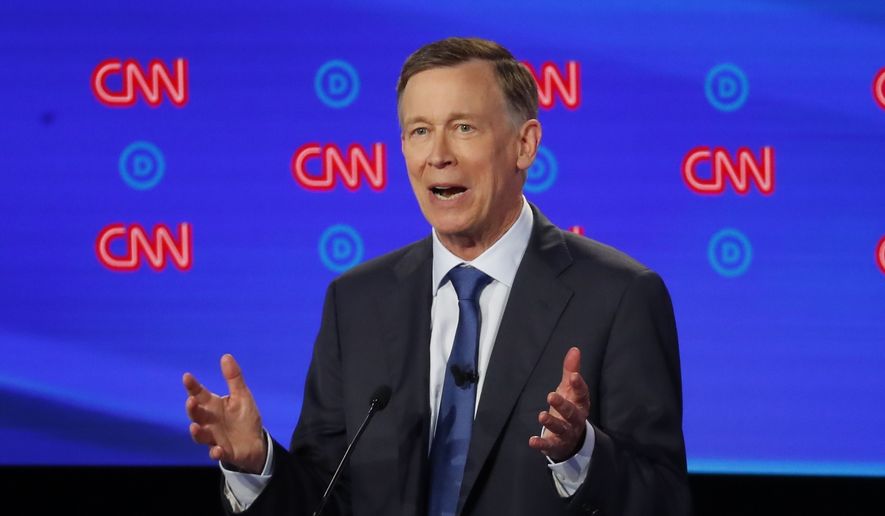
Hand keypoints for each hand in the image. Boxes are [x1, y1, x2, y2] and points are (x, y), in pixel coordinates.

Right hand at [183, 354, 266, 472]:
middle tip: (191, 401)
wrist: (255, 443)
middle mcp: (209, 422)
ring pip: (200, 436)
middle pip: (196, 415)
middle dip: (192, 409)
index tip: (187, 376)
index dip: (192, 386)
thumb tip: (225, 356)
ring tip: (195, 427)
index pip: (199, 394)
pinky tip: (218, 450)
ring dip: (197, 432)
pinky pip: (216, 454)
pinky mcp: (224, 451)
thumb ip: (233, 378)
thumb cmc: (244, 417)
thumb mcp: (241, 396)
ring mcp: (214, 438)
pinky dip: (215, 452)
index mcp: (213, 406)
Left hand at [528, 347, 590, 461]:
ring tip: (541, 415)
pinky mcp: (556, 445)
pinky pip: (550, 446)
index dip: (579, 385)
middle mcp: (576, 419)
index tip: (574, 376)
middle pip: (572, 413)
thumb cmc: (569, 407)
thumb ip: (571, 370)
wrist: (571, 438)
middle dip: (563, 405)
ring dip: (552, 423)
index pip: (582, 394)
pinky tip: (531, 441)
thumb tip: (575, 349)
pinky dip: (541, 444)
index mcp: (580, 404)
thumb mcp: (569, 389)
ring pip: (561, 429)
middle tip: (551, 395)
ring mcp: (567, 433)